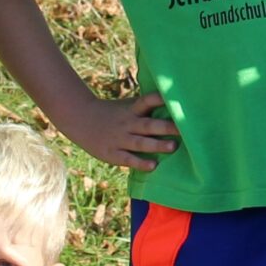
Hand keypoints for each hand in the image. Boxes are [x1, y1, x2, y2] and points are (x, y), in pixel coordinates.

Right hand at [59, 90, 179, 171]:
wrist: (81, 120)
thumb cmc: (113, 113)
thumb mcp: (127, 106)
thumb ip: (146, 108)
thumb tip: (174, 105)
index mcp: (131, 110)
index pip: (146, 102)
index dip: (158, 99)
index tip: (172, 99)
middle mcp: (127, 124)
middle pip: (148, 125)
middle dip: (166, 127)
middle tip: (184, 129)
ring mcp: (119, 139)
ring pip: (140, 143)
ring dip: (157, 145)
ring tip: (173, 146)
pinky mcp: (113, 154)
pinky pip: (128, 159)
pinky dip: (141, 163)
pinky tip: (153, 166)